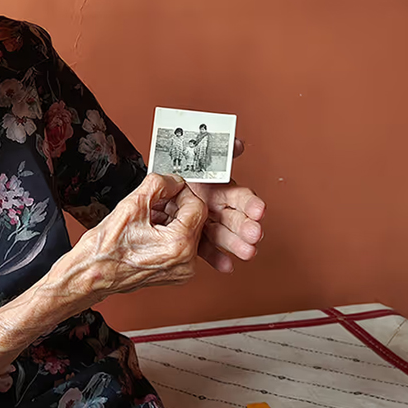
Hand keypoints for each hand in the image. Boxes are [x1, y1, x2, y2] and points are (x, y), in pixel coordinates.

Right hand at [70, 173, 206, 301]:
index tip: (169, 186)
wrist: (92, 273)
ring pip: (188, 231)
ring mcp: (181, 271)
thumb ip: (158, 184)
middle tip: (154, 200)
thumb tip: (173, 180)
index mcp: (179, 246)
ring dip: (171, 218)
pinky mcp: (175, 273)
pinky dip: (169, 233)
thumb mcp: (131, 205)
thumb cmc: (105, 250)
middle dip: (175, 205)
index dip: (182, 191)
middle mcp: (186, 262)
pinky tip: (150, 229)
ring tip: (148, 216)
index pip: (197, 206)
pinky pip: (182, 245)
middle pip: (195, 219)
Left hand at [152, 139, 264, 272]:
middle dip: (246, 225)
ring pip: (223, 235)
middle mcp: (215, 207)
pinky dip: (216, 258)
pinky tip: (226, 265)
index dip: (250, 202)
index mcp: (217, 188)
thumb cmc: (171, 177)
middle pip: (235, 217)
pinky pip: (206, 250)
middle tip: (254, 233)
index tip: (259, 210)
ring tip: (246, 252)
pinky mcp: (195, 239)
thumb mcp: (188, 161)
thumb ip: (213, 152)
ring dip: (236, 243)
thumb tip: (237, 142)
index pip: (239, 195)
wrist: (148, 198)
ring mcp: (206, 224)